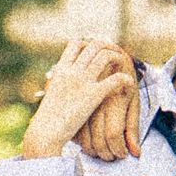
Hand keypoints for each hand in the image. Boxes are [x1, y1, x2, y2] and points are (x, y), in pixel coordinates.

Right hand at [21, 39, 137, 159]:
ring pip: (105, 56)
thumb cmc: (48, 119)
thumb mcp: (51, 94)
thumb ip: (59, 83)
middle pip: (93, 45)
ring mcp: (83, 81)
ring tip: (125, 63)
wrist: (45, 132)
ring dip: (118, 57)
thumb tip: (60, 81)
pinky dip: (125, 79)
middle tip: (115, 53)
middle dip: (107, 46)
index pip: (76, 44)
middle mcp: (72, 71)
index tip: (97, 50)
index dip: (89, 43)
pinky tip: (130, 83)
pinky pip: (115, 79)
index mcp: (61, 69)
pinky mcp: (93, 94)